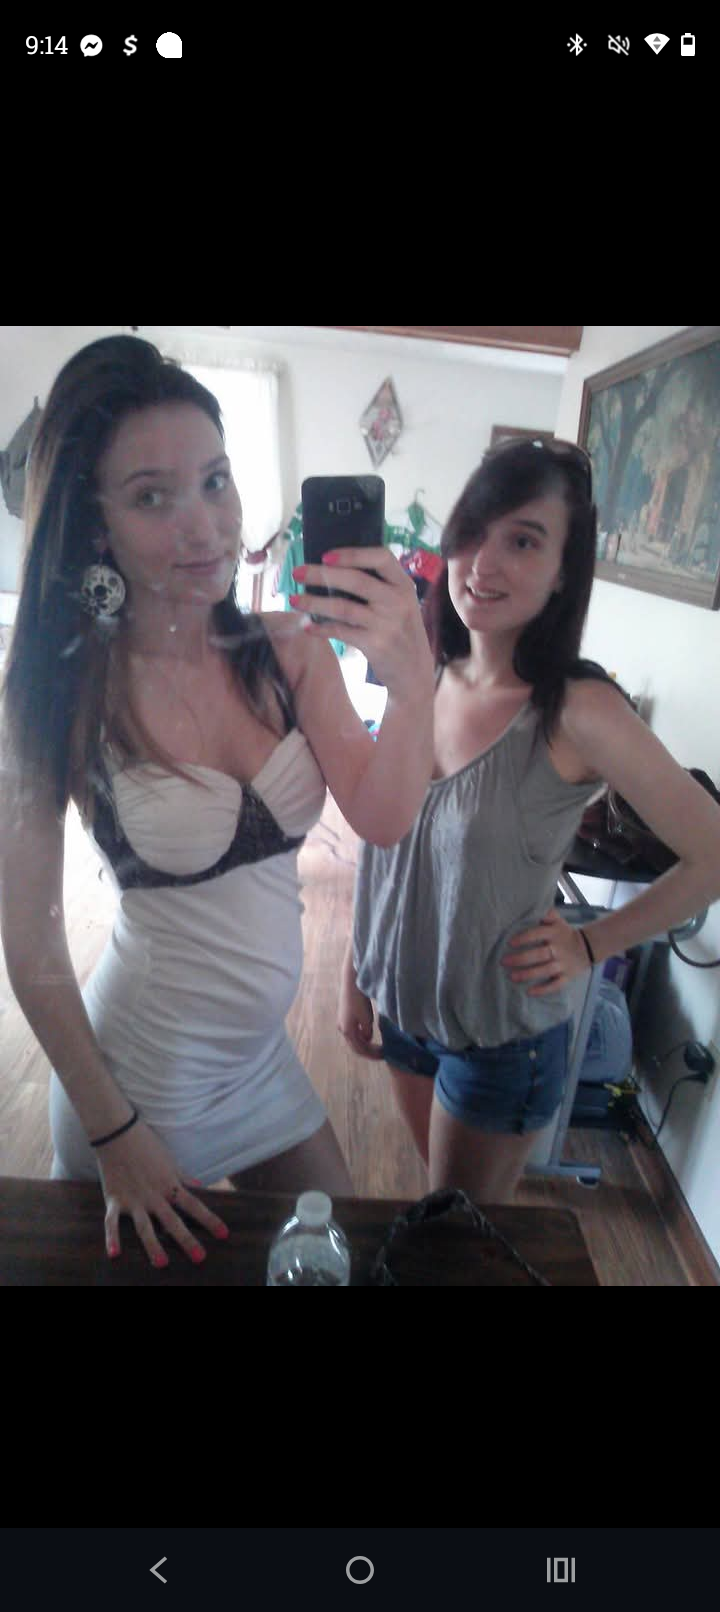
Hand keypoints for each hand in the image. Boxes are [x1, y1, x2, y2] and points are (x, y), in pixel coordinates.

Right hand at [96, 1118, 229, 1267]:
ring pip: (145, 1227)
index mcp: (170, 1185)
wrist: (118, 1133)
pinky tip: (114, 1254)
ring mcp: (134, 1200)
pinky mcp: (115, 1200)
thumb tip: (201, 1185)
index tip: (224, 1235)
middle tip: (200, 1258)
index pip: (195, 1206)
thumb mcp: (170, 1160)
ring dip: (153, 1245)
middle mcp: (154, 1196)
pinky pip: (112, 1222)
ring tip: (162, 1263)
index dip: (210, 1220)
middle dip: (187, 1240)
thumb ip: (183, 1176)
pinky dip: (112, 1238)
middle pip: (173, 1221)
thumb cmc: (146, 1144)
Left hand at [289, 547, 433, 703]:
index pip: (381, 558)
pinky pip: (341, 631)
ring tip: (293, 599)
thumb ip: (378, 586)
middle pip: (355, 580)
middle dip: (321, 574)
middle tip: (297, 573)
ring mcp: (387, 624)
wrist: (414, 671)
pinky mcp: (376, 645)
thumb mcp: (400, 604)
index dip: (353, 554)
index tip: (326, 555)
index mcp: (404, 584)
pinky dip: (321, 628)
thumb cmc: (399, 630)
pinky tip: (307, 626)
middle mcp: (398, 601)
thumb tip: (331, 569)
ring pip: (343, 607)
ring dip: (314, 603)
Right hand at [338, 972, 384, 1060]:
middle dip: (367, 1051)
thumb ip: (367, 1032)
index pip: (359, 1049)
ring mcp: (342, 1022)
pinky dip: (361, 1035)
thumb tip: (367, 1039)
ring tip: (376, 1045)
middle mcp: (342, 1028)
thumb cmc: (359, 1001)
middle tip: (380, 1053)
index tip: (383, 1056)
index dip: (371, 1055)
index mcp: (347, 1031)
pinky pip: (353, 1031)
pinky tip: (369, 1032)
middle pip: (355, 1045)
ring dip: (364, 1043)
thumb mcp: (366, 1019)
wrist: (351, 983)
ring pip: (354, 1038)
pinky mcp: (344, 1016)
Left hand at [500, 907, 593, 996]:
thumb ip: (547, 914)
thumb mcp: (559, 921)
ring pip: (545, 970)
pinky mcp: (567, 977)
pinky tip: (529, 992)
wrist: (589, 947)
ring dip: (528, 974)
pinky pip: (555, 985)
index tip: (510, 943)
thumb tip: (535, 907)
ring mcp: (563, 964)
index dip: (524, 938)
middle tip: (504, 962)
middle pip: (539, 954)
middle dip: (521, 959)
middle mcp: (558, 949)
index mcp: (555, 933)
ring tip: (512, 977)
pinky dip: (543, 990)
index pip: (538, 934)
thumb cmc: (566, 934)